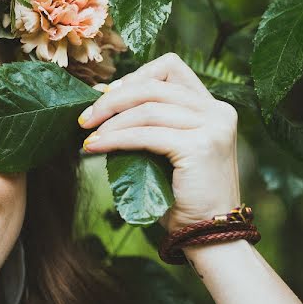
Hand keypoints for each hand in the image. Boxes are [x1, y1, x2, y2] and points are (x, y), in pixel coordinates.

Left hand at [77, 52, 241, 233]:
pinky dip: (115, 138)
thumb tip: (102, 102)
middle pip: (153, 85)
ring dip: (110, 121)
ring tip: (88, 135)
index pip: (170, 68)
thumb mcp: (166, 151)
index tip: (105, 96)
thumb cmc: (181, 197)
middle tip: (85, 117)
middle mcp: (217, 111)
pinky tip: (95, 147)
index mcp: (213, 107)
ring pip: (147, 108)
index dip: (134, 77)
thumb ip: (149, 125)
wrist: (208, 234)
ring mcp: (212, 127)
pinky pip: (146, 134)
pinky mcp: (200, 147)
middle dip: (113, 99)